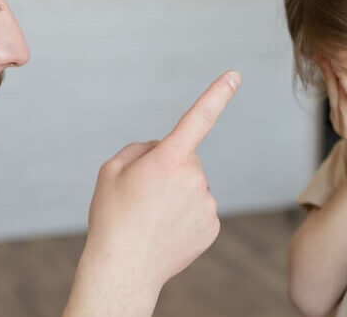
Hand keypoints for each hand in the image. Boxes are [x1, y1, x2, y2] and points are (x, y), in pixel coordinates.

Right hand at [80, 71, 240, 290]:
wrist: (124, 270)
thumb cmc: (112, 217)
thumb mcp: (111, 170)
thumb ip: (140, 149)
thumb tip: (163, 150)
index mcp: (169, 158)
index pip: (198, 118)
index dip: (218, 94)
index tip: (235, 75)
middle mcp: (195, 177)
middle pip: (186, 160)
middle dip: (168, 169)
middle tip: (142, 196)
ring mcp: (207, 203)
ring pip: (193, 186)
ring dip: (176, 195)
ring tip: (151, 218)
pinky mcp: (212, 226)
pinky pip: (199, 209)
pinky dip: (185, 217)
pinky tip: (166, 231)